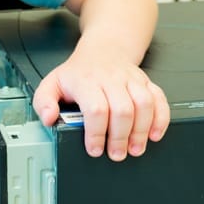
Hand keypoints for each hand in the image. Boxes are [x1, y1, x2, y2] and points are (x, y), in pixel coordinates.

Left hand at [33, 56, 168, 160]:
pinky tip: (154, 134)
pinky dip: (160, 119)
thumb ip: (43, 102)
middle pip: (122, 110)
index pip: (96, 108)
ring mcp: (131, 79)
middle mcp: (111, 79)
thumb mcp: (52, 83)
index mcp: (86, 81)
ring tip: (135, 148)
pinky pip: (159, 99)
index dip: (97, 133)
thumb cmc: (79, 73)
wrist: (103, 50)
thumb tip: (49, 119)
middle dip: (120, 137)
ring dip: (141, 131)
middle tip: (116, 154)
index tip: (95, 149)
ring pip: (144, 104)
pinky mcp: (146, 82)